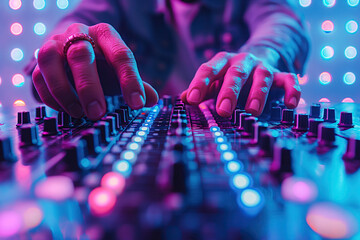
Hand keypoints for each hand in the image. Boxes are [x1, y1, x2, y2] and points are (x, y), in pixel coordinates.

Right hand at [32, 23, 158, 119]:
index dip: (130, 80)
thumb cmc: (101, 63)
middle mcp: (78, 34)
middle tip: (98, 113)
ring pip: (51, 62)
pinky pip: (38, 76)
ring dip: (64, 92)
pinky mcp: (38, 59)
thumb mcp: (119, 71)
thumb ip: (135, 84)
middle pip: (81, 56)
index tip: (137, 104)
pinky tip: (65, 111)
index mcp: (105, 34)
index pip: (120, 55)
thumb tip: (153, 99)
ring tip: (79, 114)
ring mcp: (55, 44)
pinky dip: (50, 96)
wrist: (71, 47)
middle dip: (90, 87)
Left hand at [181, 51, 300, 116]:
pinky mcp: (280, 74)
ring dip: (257, 94)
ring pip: (262, 77)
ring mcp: (263, 67)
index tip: (191, 99)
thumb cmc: (230, 76)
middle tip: (223, 111)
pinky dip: (291, 91)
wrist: (259, 57)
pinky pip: (289, 80)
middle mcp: (243, 62)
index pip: (209, 69)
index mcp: (223, 62)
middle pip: (236, 73)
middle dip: (229, 91)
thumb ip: (201, 90)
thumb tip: (182, 100)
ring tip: (252, 111)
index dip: (199, 83)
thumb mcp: (215, 80)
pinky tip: (290, 106)